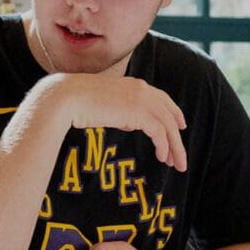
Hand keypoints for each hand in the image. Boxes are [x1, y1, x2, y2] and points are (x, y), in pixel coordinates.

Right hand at [28, 74, 188, 170]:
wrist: (68, 97)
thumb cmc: (79, 101)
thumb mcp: (106, 104)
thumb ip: (121, 111)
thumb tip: (131, 123)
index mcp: (135, 85)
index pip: (162, 98)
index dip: (174, 113)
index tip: (180, 126)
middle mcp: (142, 89)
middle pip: (169, 114)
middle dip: (177, 136)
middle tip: (181, 156)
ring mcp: (141, 99)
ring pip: (168, 125)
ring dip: (174, 146)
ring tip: (176, 164)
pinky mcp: (138, 112)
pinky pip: (159, 132)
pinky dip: (163, 145)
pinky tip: (162, 156)